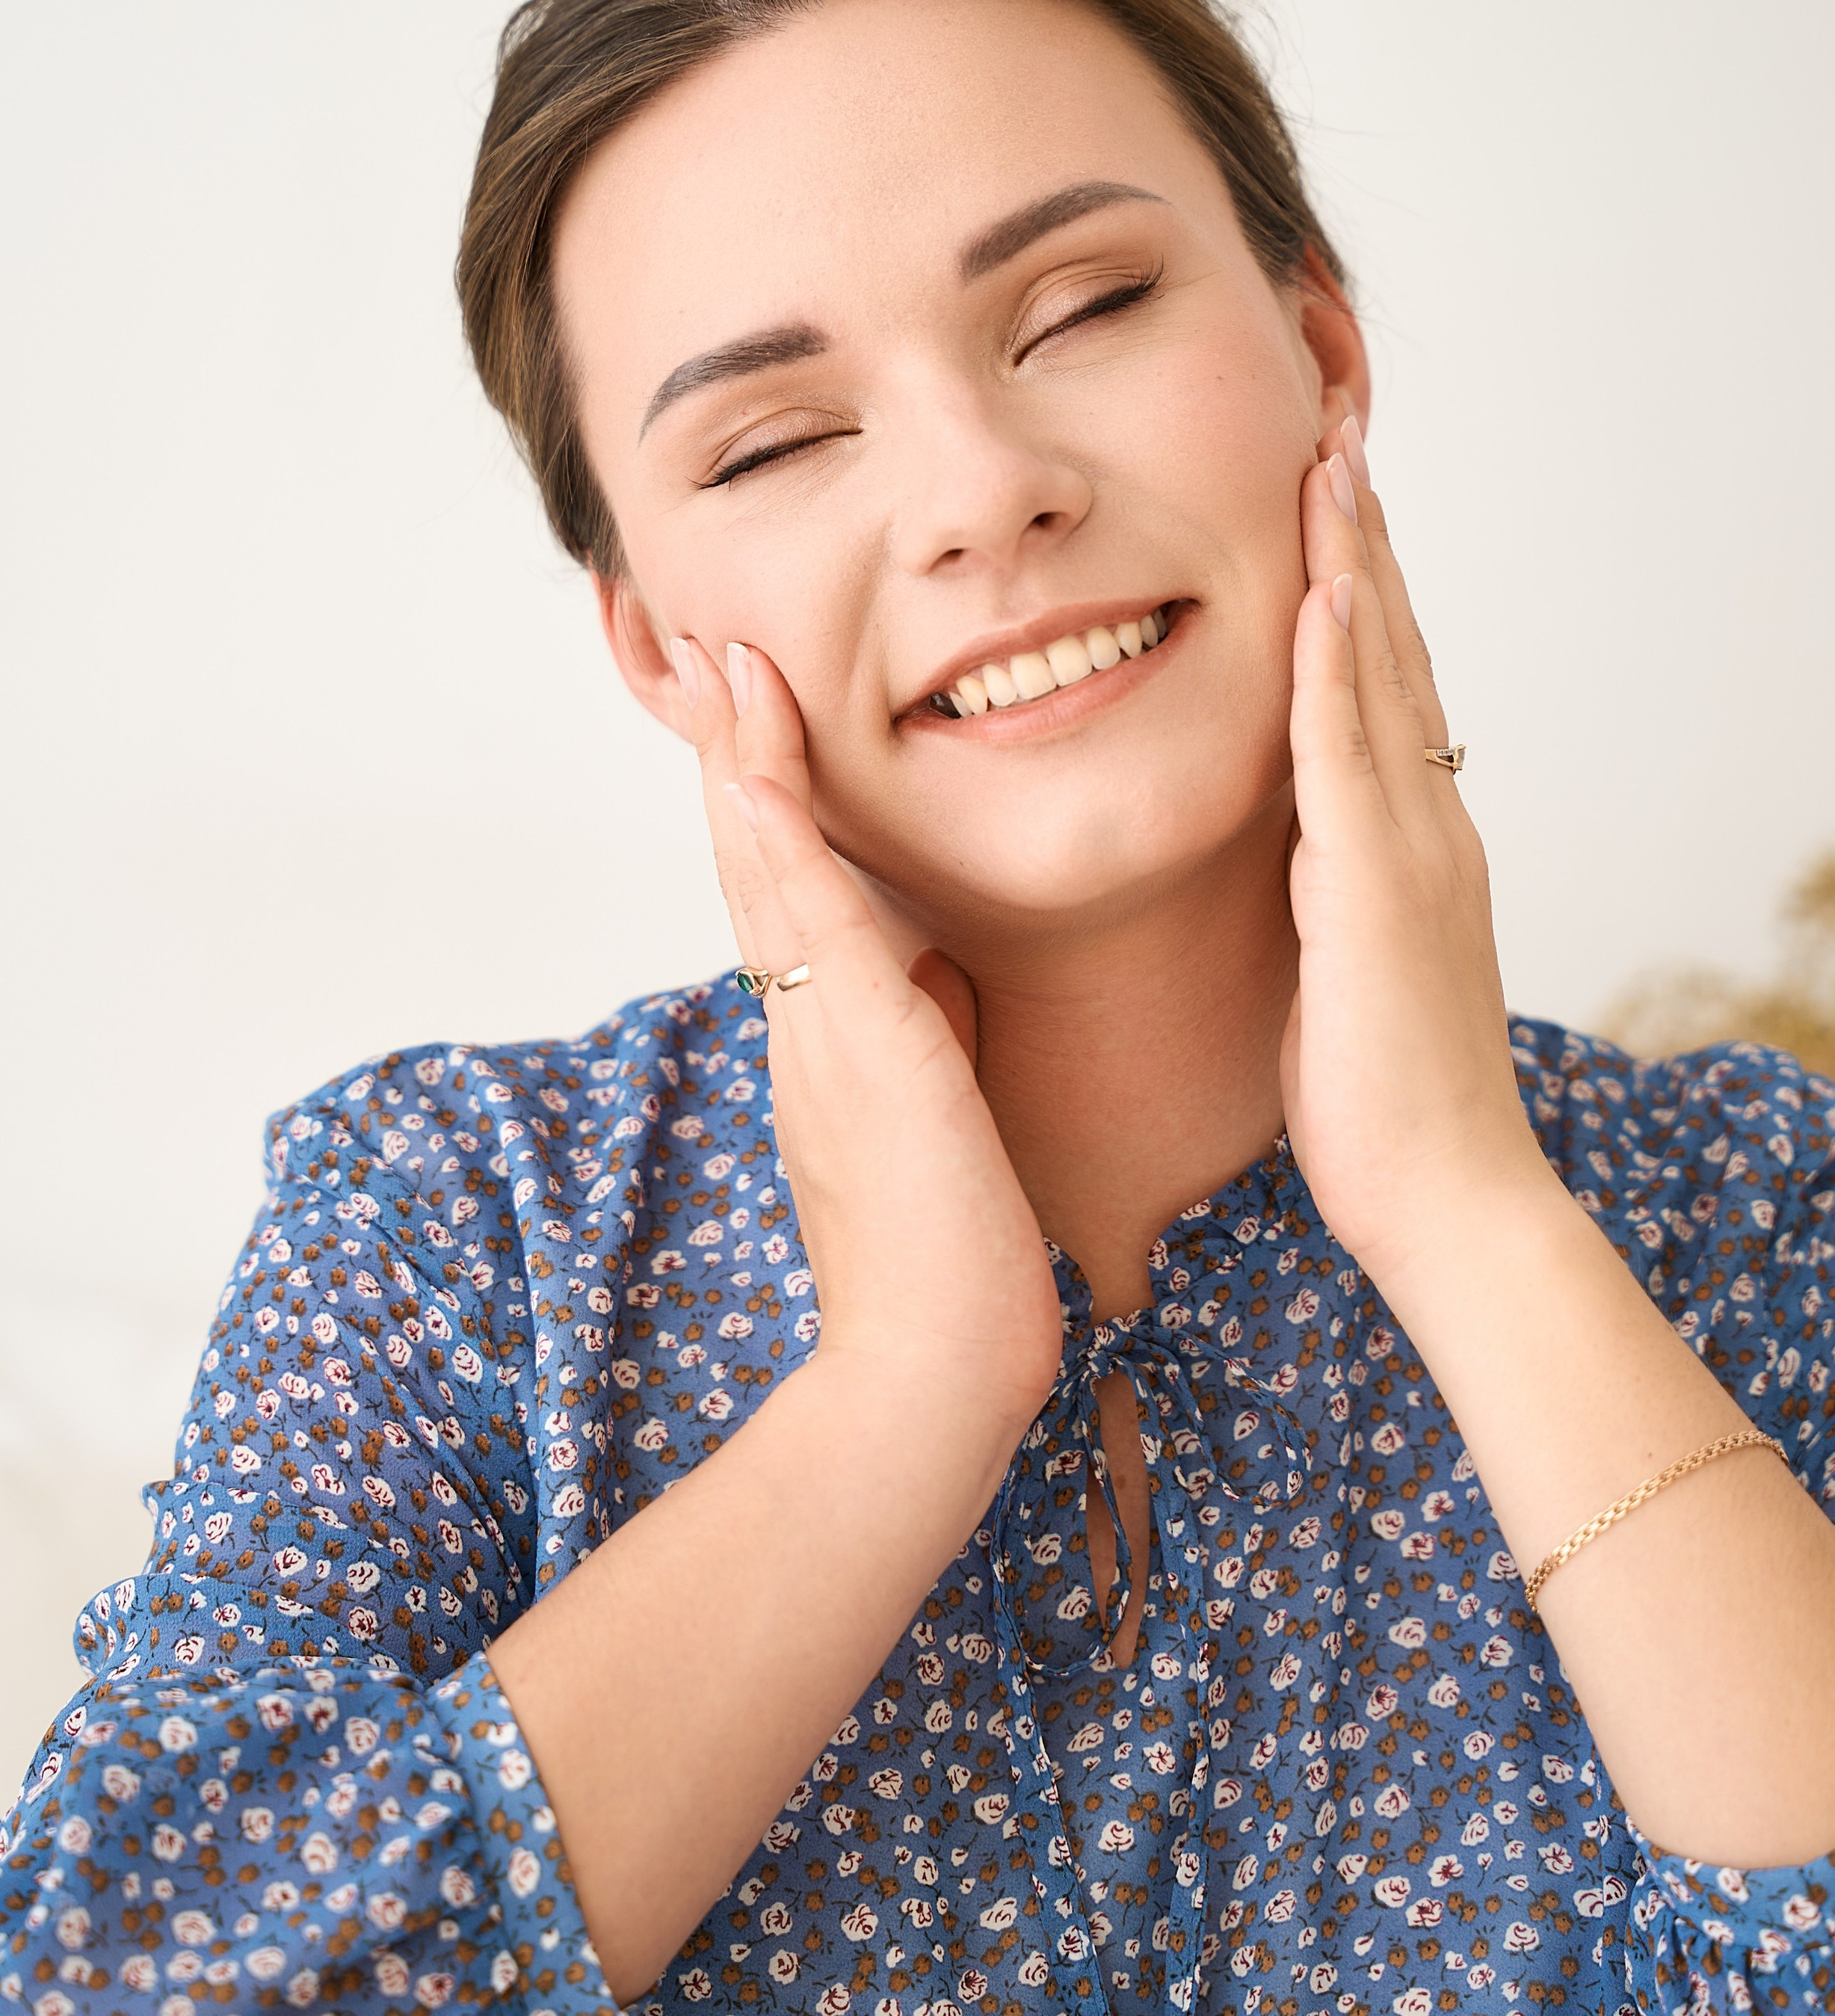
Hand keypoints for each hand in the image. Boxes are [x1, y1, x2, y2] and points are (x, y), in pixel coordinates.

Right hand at [670, 635, 1062, 1437]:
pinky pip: (810, 919)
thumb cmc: (949, 1259)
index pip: (783, 893)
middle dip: (732, 752)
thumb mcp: (937, 1115)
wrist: (936, 1367)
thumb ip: (928, 1033)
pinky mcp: (864, 1045)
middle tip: (705, 648)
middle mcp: (802, 1023)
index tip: (750, 710)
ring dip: (743, 760)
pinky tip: (759, 758)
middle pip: (752, 860)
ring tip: (725, 664)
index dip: (761, 798)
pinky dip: (780, 831)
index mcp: (824, 1037)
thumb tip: (940, 963)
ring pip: (766, 869)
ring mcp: (822, 1032)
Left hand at [1279, 426, 1560, 1308]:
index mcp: (1413, 843)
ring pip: (1378, 676)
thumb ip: (1326, 895)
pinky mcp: (1374, 890)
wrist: (1448, 1198)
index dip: (1362, 583)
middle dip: (1363, 535)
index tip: (1331, 492)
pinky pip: (1348, 754)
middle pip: (1394, 649)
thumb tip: (1289, 849)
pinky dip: (1336, 666)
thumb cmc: (1386, 1104)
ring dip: (1354, 561)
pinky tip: (1323, 588)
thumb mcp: (1342, 969)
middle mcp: (1426, 825)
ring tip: (1332, 455)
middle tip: (1339, 423)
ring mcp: (1410, 851)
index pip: (1386, 684)